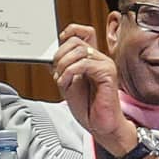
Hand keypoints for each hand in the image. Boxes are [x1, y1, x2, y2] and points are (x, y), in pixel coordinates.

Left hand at [52, 23, 135, 151]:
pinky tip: (66, 83)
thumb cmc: (88, 107)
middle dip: (60, 55)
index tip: (58, 45)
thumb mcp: (68, 84)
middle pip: (76, 41)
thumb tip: (50, 57)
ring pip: (79, 50)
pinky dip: (70, 72)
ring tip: (61, 80)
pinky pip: (85, 63)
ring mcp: (105, 64)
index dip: (70, 32)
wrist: (101, 126)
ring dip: (63, 65)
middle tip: (56, 71)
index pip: (84, 32)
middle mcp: (99, 59)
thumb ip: (63, 68)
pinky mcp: (108, 73)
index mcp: (91, 59)